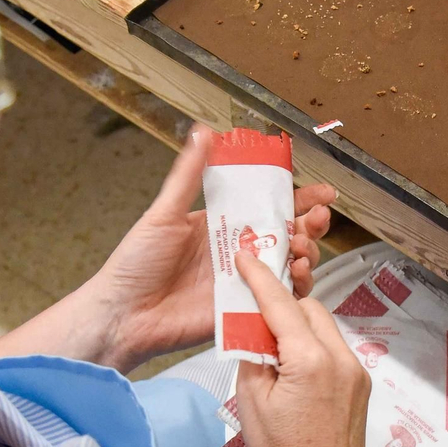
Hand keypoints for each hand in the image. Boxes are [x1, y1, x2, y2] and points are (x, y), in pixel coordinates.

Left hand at [83, 126, 334, 370]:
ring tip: (303, 248)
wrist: (124, 313)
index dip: (300, 198)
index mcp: (222, 226)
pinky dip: (294, 289)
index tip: (323, 192)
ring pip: (290, 267)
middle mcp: (238, 253)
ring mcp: (243, 283)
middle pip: (289, 236)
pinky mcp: (243, 310)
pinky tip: (296, 276)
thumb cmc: (135, 264)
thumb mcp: (164, 213)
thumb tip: (203, 133)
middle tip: (318, 218)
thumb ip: (189, 175)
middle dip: (312, 226)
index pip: (269, 207)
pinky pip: (278, 300)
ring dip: (307, 255)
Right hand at [232, 251, 370, 446]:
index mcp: (310, 360)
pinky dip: (312, 346)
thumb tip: (252, 328)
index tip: (246, 256)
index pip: (281, 305)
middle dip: (282, 304)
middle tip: (253, 313)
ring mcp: (356, 372)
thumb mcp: (250, 401)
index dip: (260, 278)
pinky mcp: (360, 386)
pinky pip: (334, 350)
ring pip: (324, 328)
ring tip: (271, 346)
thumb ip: (252, 354)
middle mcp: (341, 359)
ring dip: (299, 326)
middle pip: (309, 309)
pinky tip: (293, 368)